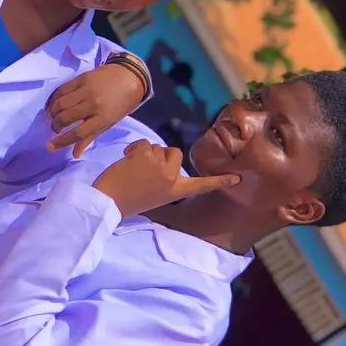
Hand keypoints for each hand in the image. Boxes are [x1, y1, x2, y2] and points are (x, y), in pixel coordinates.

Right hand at [46, 64, 146, 157]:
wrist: (130, 77)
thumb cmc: (121, 104)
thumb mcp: (109, 123)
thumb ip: (90, 137)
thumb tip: (75, 154)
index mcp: (103, 118)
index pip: (77, 133)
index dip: (61, 142)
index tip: (49, 146)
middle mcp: (93, 104)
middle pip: (65, 117)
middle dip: (55, 126)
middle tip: (55, 128)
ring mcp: (87, 90)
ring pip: (60, 103)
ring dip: (53, 112)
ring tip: (54, 117)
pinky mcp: (81, 78)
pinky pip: (62, 89)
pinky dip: (54, 98)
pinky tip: (54, 104)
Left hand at [93, 140, 239, 217]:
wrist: (108, 201)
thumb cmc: (126, 200)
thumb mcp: (154, 195)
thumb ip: (164, 180)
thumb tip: (164, 160)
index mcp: (175, 192)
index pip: (202, 185)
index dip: (220, 181)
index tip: (238, 178)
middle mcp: (172, 179)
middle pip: (174, 153)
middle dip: (160, 155)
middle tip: (144, 169)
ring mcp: (160, 167)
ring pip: (157, 147)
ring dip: (144, 153)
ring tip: (132, 168)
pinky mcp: (147, 156)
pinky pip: (144, 143)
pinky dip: (134, 148)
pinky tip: (127, 160)